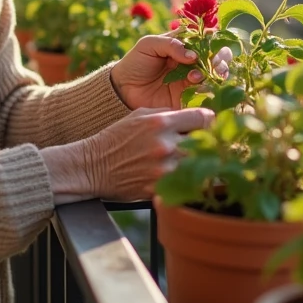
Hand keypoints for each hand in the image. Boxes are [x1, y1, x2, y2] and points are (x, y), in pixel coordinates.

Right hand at [41, 108, 215, 203]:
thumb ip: (169, 114)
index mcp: (161, 122)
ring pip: (197, 166)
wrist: (93, 166)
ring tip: (195, 162)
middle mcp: (165, 145)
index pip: (204, 117)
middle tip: (206, 145)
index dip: (209, 121)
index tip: (209, 125)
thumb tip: (197, 116)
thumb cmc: (117, 138)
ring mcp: (163, 169)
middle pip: (206, 143)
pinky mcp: (159, 188)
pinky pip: (184, 184)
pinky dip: (186, 181)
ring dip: (197, 163)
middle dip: (206, 143)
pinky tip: (182, 177)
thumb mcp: (140, 115)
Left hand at [109, 34, 231, 109]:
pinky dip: (207, 88)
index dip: (214, 40)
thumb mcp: (148, 44)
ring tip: (198, 74)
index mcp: (185, 46)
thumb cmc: (136, 62)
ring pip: (216, 75)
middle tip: (213, 61)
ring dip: (215, 73)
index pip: (207, 40)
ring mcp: (193, 81)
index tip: (212, 42)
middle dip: (221, 58)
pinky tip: (196, 84)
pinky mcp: (190, 98)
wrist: (123, 89)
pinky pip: (206, 93)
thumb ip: (170, 44)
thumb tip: (193, 55)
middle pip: (218, 58)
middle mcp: (193, 63)